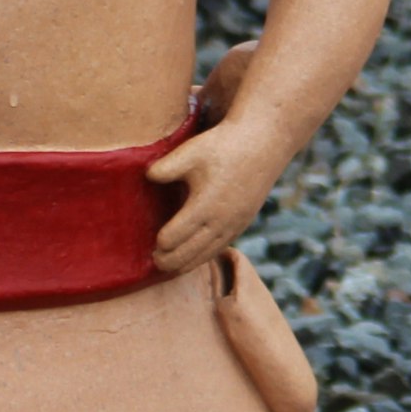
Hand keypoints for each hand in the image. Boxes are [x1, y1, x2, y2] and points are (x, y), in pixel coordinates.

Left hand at [152, 113, 288, 275]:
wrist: (263, 143)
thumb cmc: (223, 145)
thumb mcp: (191, 151)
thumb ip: (165, 168)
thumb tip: (147, 177)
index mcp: (204, 206)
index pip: (175, 237)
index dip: (161, 244)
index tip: (150, 244)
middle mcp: (221, 222)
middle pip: (190, 253)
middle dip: (170, 262)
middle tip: (154, 262)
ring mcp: (235, 225)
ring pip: (207, 254)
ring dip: (187, 264)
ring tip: (170, 268)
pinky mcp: (243, 223)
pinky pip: (221, 247)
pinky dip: (205, 256)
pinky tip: (195, 257)